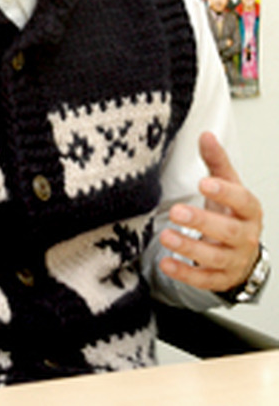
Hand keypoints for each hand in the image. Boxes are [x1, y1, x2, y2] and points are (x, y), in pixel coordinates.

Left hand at [159, 131, 261, 292]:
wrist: (242, 250)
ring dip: (189, 248)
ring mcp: (234, 259)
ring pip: (215, 257)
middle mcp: (246, 236)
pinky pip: (204, 279)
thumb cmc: (231, 212)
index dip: (225, 192)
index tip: (204, 183)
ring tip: (166, 236)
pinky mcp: (221, 278)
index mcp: (249, 210)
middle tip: (176, 212)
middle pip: (228, 231)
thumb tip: (206, 135)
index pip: (242, 201)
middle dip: (202, 222)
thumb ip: (216, 161)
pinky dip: (185, 273)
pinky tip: (167, 264)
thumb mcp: (227, 184)